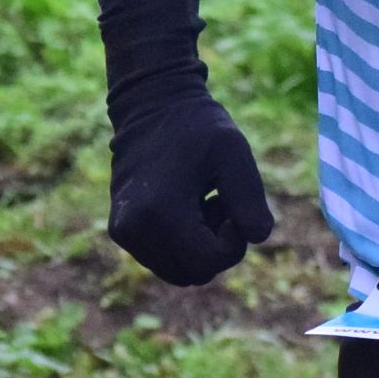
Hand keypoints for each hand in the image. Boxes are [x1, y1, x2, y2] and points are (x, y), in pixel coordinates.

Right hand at [107, 93, 274, 285]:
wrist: (152, 104)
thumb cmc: (197, 126)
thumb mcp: (234, 153)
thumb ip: (249, 199)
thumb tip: (257, 238)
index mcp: (159, 213)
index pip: (209, 261)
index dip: (234, 239)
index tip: (231, 200)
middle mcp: (134, 230)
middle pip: (194, 273)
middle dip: (217, 246)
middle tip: (220, 201)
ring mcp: (124, 233)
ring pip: (179, 270)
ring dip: (200, 246)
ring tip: (203, 201)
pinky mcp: (121, 230)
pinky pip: (164, 258)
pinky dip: (183, 242)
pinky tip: (187, 204)